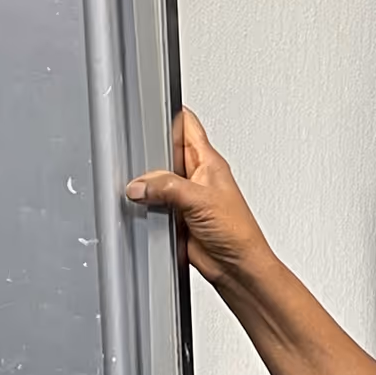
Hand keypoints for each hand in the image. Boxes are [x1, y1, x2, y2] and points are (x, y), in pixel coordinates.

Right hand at [125, 110, 267, 283]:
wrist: (236, 267)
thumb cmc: (237, 233)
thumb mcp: (200, 200)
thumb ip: (167, 187)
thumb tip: (141, 185)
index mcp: (209, 162)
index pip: (187, 125)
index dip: (171, 113)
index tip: (151, 108)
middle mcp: (196, 176)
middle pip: (164, 152)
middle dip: (150, 155)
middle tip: (138, 161)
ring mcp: (185, 197)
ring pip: (156, 180)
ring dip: (147, 186)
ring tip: (141, 190)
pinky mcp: (176, 217)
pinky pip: (154, 204)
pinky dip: (147, 206)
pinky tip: (145, 209)